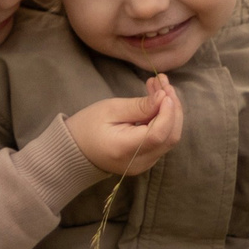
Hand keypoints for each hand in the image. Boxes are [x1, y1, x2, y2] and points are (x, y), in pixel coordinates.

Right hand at [67, 79, 183, 177]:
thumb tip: (164, 98)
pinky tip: (157, 103)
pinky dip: (164, 120)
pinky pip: (163, 140)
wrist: (75, 150)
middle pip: (170, 136)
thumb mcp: (110, 110)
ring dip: (171, 112)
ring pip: (169, 138)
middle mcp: (139, 162)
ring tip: (160, 88)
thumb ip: (139, 106)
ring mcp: (145, 164)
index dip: (168, 112)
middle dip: (173, 108)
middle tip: (164, 84)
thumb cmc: (88, 126)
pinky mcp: (147, 160)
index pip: (158, 134)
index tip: (165, 91)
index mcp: (125, 149)